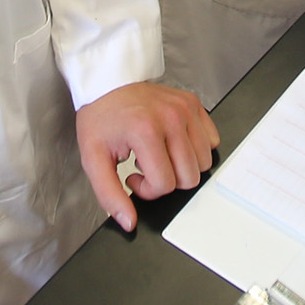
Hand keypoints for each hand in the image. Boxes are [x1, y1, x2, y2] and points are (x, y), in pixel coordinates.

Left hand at [76, 80, 219, 230]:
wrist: (108, 82)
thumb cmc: (101, 118)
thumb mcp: (93, 159)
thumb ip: (110, 195)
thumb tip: (129, 222)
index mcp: (146, 131)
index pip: (165, 185)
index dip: (147, 190)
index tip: (132, 175)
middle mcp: (171, 118)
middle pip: (189, 178)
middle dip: (167, 181)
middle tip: (146, 165)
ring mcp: (186, 110)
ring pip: (203, 163)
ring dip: (182, 166)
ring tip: (158, 153)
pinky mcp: (194, 105)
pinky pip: (211, 141)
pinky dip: (194, 149)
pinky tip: (172, 143)